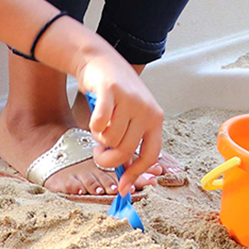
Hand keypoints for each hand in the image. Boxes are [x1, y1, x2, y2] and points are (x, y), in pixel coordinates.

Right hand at [75, 47, 163, 194]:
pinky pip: (100, 123)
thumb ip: (131, 141)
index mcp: (155, 118)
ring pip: (111, 139)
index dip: (135, 174)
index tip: (122, 187)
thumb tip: (126, 177)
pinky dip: (93, 125)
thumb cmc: (115, 94)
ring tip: (99, 127)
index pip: (151, 155)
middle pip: (126, 151)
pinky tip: (95, 118)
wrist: (99, 60)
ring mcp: (130, 100)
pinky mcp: (112, 91)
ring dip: (99, 138)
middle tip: (99, 151)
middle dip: (107, 158)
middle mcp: (147, 110)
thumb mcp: (130, 116)